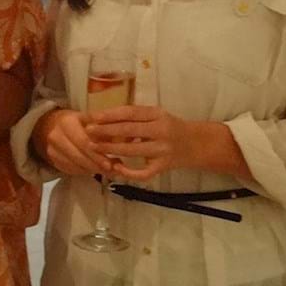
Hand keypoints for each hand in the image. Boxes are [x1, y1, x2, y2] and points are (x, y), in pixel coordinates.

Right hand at [32, 107, 112, 179]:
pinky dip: (85, 171)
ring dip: (93, 170)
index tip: (113, 163)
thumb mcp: (87, 118)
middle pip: (80, 155)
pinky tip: (95, 170)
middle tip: (114, 171)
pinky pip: (71, 169)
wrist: (44, 126)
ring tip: (109, 172)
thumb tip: (127, 139)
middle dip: (98, 164)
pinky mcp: (52, 161)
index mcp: (68, 122)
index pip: (85, 142)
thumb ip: (104, 127)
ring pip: (76, 165)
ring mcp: (52, 150)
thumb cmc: (73, 121)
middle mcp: (57, 136)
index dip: (98, 154)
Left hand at [85, 104, 201, 180]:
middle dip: (106, 131)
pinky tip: (115, 168)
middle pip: (129, 130)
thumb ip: (136, 118)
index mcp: (158, 115)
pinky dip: (128, 172)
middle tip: (88, 132)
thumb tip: (106, 121)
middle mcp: (161, 131)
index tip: (93, 116)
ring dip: (111, 149)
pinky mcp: (163, 167)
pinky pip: (143, 173)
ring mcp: (162, 150)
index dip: (110, 114)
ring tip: (94, 147)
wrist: (196, 144)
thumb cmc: (171, 127)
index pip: (131, 112)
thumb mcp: (157, 116)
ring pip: (132, 151)